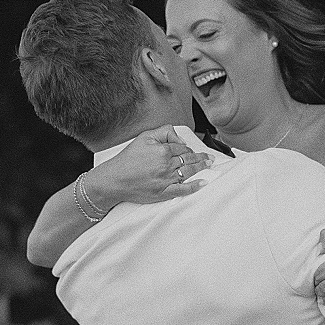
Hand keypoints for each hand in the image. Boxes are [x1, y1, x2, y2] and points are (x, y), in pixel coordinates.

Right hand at [84, 126, 213, 209]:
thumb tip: (181, 139)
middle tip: (210, 158)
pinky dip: (195, 186)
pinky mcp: (164, 192)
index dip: (189, 148)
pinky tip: (203, 183)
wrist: (114, 180)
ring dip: (202, 168)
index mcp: (163, 150)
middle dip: (202, 158)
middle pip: (189, 159)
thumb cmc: (127, 159)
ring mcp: (166, 179)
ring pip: (189, 172)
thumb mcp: (144, 137)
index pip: (183, 148)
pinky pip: (184, 190)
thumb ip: (164, 132)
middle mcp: (166, 165)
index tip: (193, 150)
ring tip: (209, 165)